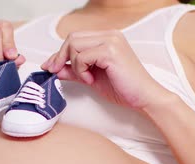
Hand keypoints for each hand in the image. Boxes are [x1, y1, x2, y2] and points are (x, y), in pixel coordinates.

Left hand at [41, 31, 171, 111]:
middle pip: (71, 38)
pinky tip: (92, 80)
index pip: (74, 38)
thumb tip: (54, 68)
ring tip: (87, 78)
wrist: (144, 97)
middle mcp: (109, 35)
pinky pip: (82, 57)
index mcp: (107, 37)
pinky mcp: (111, 51)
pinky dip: (82, 70)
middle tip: (61, 73)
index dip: (60, 53)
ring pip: (74, 46)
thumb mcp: (92, 78)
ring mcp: (111, 41)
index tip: (51, 67)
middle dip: (62, 57)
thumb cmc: (123, 88)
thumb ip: (74, 70)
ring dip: (75, 66)